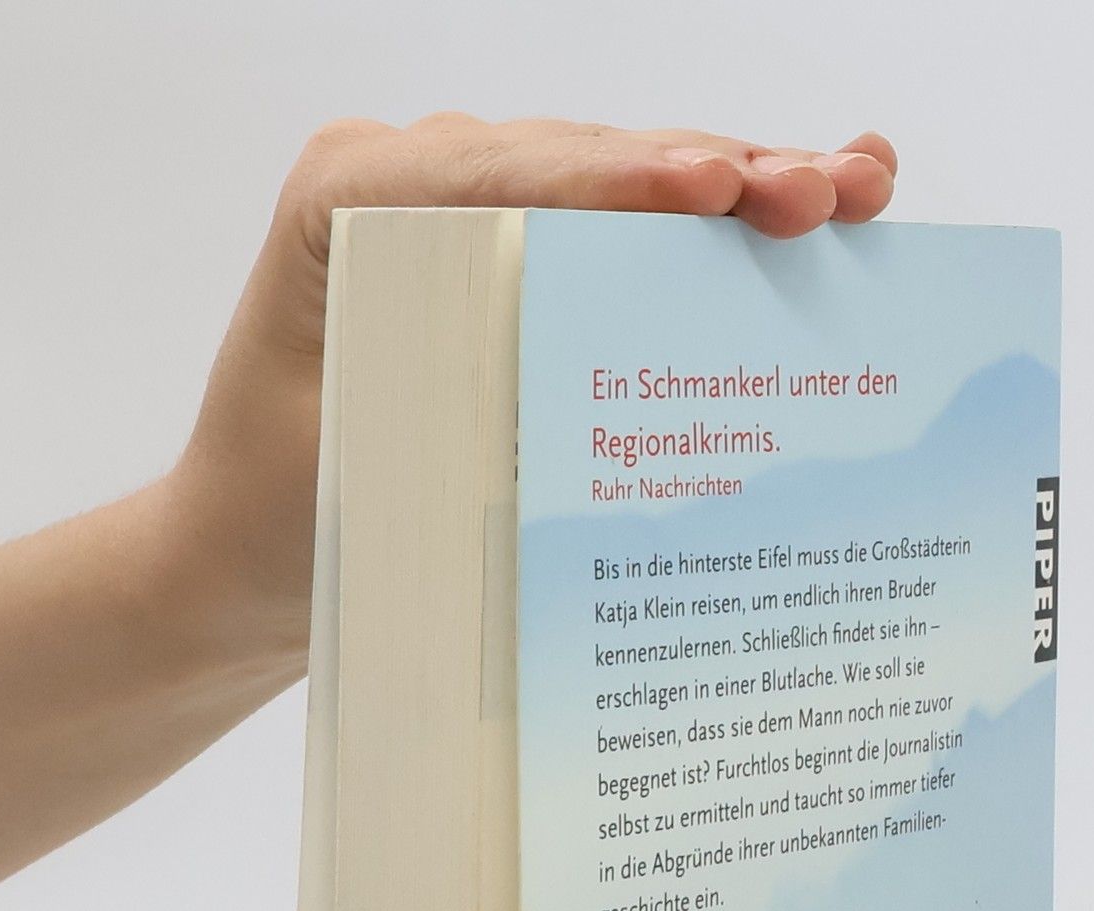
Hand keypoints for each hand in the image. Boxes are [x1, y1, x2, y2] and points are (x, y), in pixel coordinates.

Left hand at [161, 116, 899, 671]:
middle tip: (829, 194)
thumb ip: (465, 420)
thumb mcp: (363, 475)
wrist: (238, 563)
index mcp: (350, 200)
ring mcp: (465, 211)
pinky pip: (617, 234)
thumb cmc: (279, 525)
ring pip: (623, 187)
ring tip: (854, 190)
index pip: (508, 176)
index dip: (622, 182)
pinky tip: (797, 216)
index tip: (715, 192)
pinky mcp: (508, 258)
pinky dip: (709, 237)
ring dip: (743, 191)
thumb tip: (620, 411)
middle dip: (720, 176)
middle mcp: (410, 181)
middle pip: (587, 164)